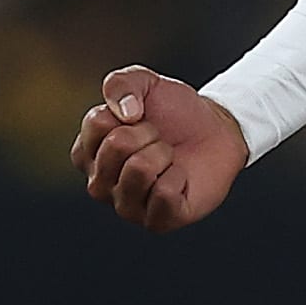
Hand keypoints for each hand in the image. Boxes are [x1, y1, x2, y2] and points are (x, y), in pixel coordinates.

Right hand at [70, 67, 245, 231]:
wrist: (217, 130)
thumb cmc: (174, 112)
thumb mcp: (145, 83)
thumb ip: (120, 84)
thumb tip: (125, 114)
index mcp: (88, 154)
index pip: (98, 122)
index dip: (131, 111)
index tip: (141, 118)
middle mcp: (100, 185)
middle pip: (117, 144)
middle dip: (150, 132)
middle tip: (161, 138)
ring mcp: (127, 206)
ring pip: (139, 169)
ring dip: (164, 154)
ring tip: (169, 157)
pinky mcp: (158, 221)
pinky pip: (164, 195)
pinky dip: (179, 178)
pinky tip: (181, 178)